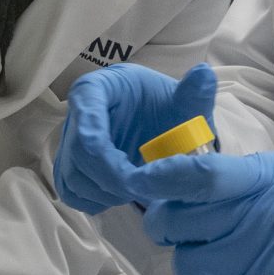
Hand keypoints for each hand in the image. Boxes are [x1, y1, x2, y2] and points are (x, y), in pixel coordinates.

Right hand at [55, 62, 218, 213]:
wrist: (158, 126)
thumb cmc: (168, 109)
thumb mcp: (185, 102)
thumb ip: (194, 92)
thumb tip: (203, 73)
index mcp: (98, 88)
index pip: (85, 108)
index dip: (98, 142)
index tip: (126, 170)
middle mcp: (77, 114)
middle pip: (79, 152)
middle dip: (112, 177)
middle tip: (144, 189)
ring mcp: (70, 142)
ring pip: (73, 176)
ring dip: (105, 192)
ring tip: (138, 192)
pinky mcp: (70, 167)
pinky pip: (72, 192)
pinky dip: (96, 201)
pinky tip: (122, 196)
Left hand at [128, 151, 273, 274]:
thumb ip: (244, 178)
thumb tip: (182, 179)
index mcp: (267, 178)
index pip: (197, 173)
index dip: (159, 178)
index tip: (137, 180)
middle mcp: (262, 218)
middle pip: (177, 225)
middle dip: (171, 228)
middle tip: (187, 230)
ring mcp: (265, 265)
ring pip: (188, 267)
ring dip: (197, 267)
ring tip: (226, 262)